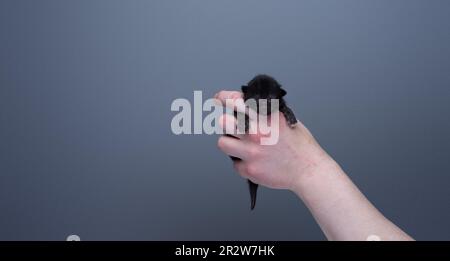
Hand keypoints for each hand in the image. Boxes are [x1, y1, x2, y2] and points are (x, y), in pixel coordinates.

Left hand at [214, 90, 331, 190]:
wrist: (308, 170)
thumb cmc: (298, 144)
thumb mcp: (283, 118)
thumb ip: (263, 113)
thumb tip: (244, 107)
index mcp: (265, 116)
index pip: (236, 100)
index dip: (223, 98)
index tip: (218, 98)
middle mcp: (256, 132)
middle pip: (223, 122)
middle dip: (226, 123)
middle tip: (232, 126)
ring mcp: (251, 152)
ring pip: (223, 143)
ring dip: (230, 143)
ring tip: (243, 146)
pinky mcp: (250, 169)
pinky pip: (235, 163)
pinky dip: (243, 163)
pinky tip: (256, 162)